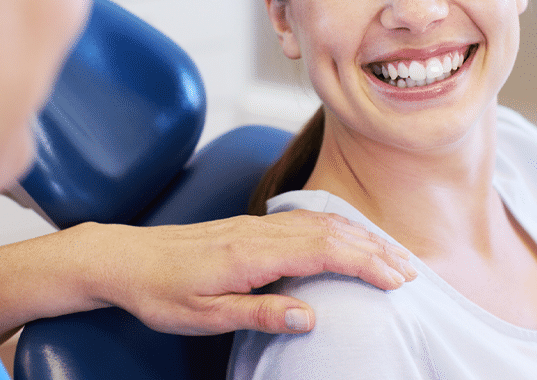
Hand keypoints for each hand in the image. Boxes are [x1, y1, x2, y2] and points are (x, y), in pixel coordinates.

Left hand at [85, 210, 416, 334]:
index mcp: (251, 254)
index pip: (324, 250)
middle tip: (410, 272)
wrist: (125, 258)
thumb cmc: (161, 292)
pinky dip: (336, 227)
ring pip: (320, 221)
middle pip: (331, 231)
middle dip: (375, 249)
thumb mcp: (204, 316)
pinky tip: (348, 237)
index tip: (397, 280)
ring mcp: (255, 225)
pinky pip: (304, 219)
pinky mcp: (250, 226)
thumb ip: (258, 313)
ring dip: (360, 236)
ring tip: (392, 255)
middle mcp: (258, 232)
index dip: (365, 263)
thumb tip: (311, 316)